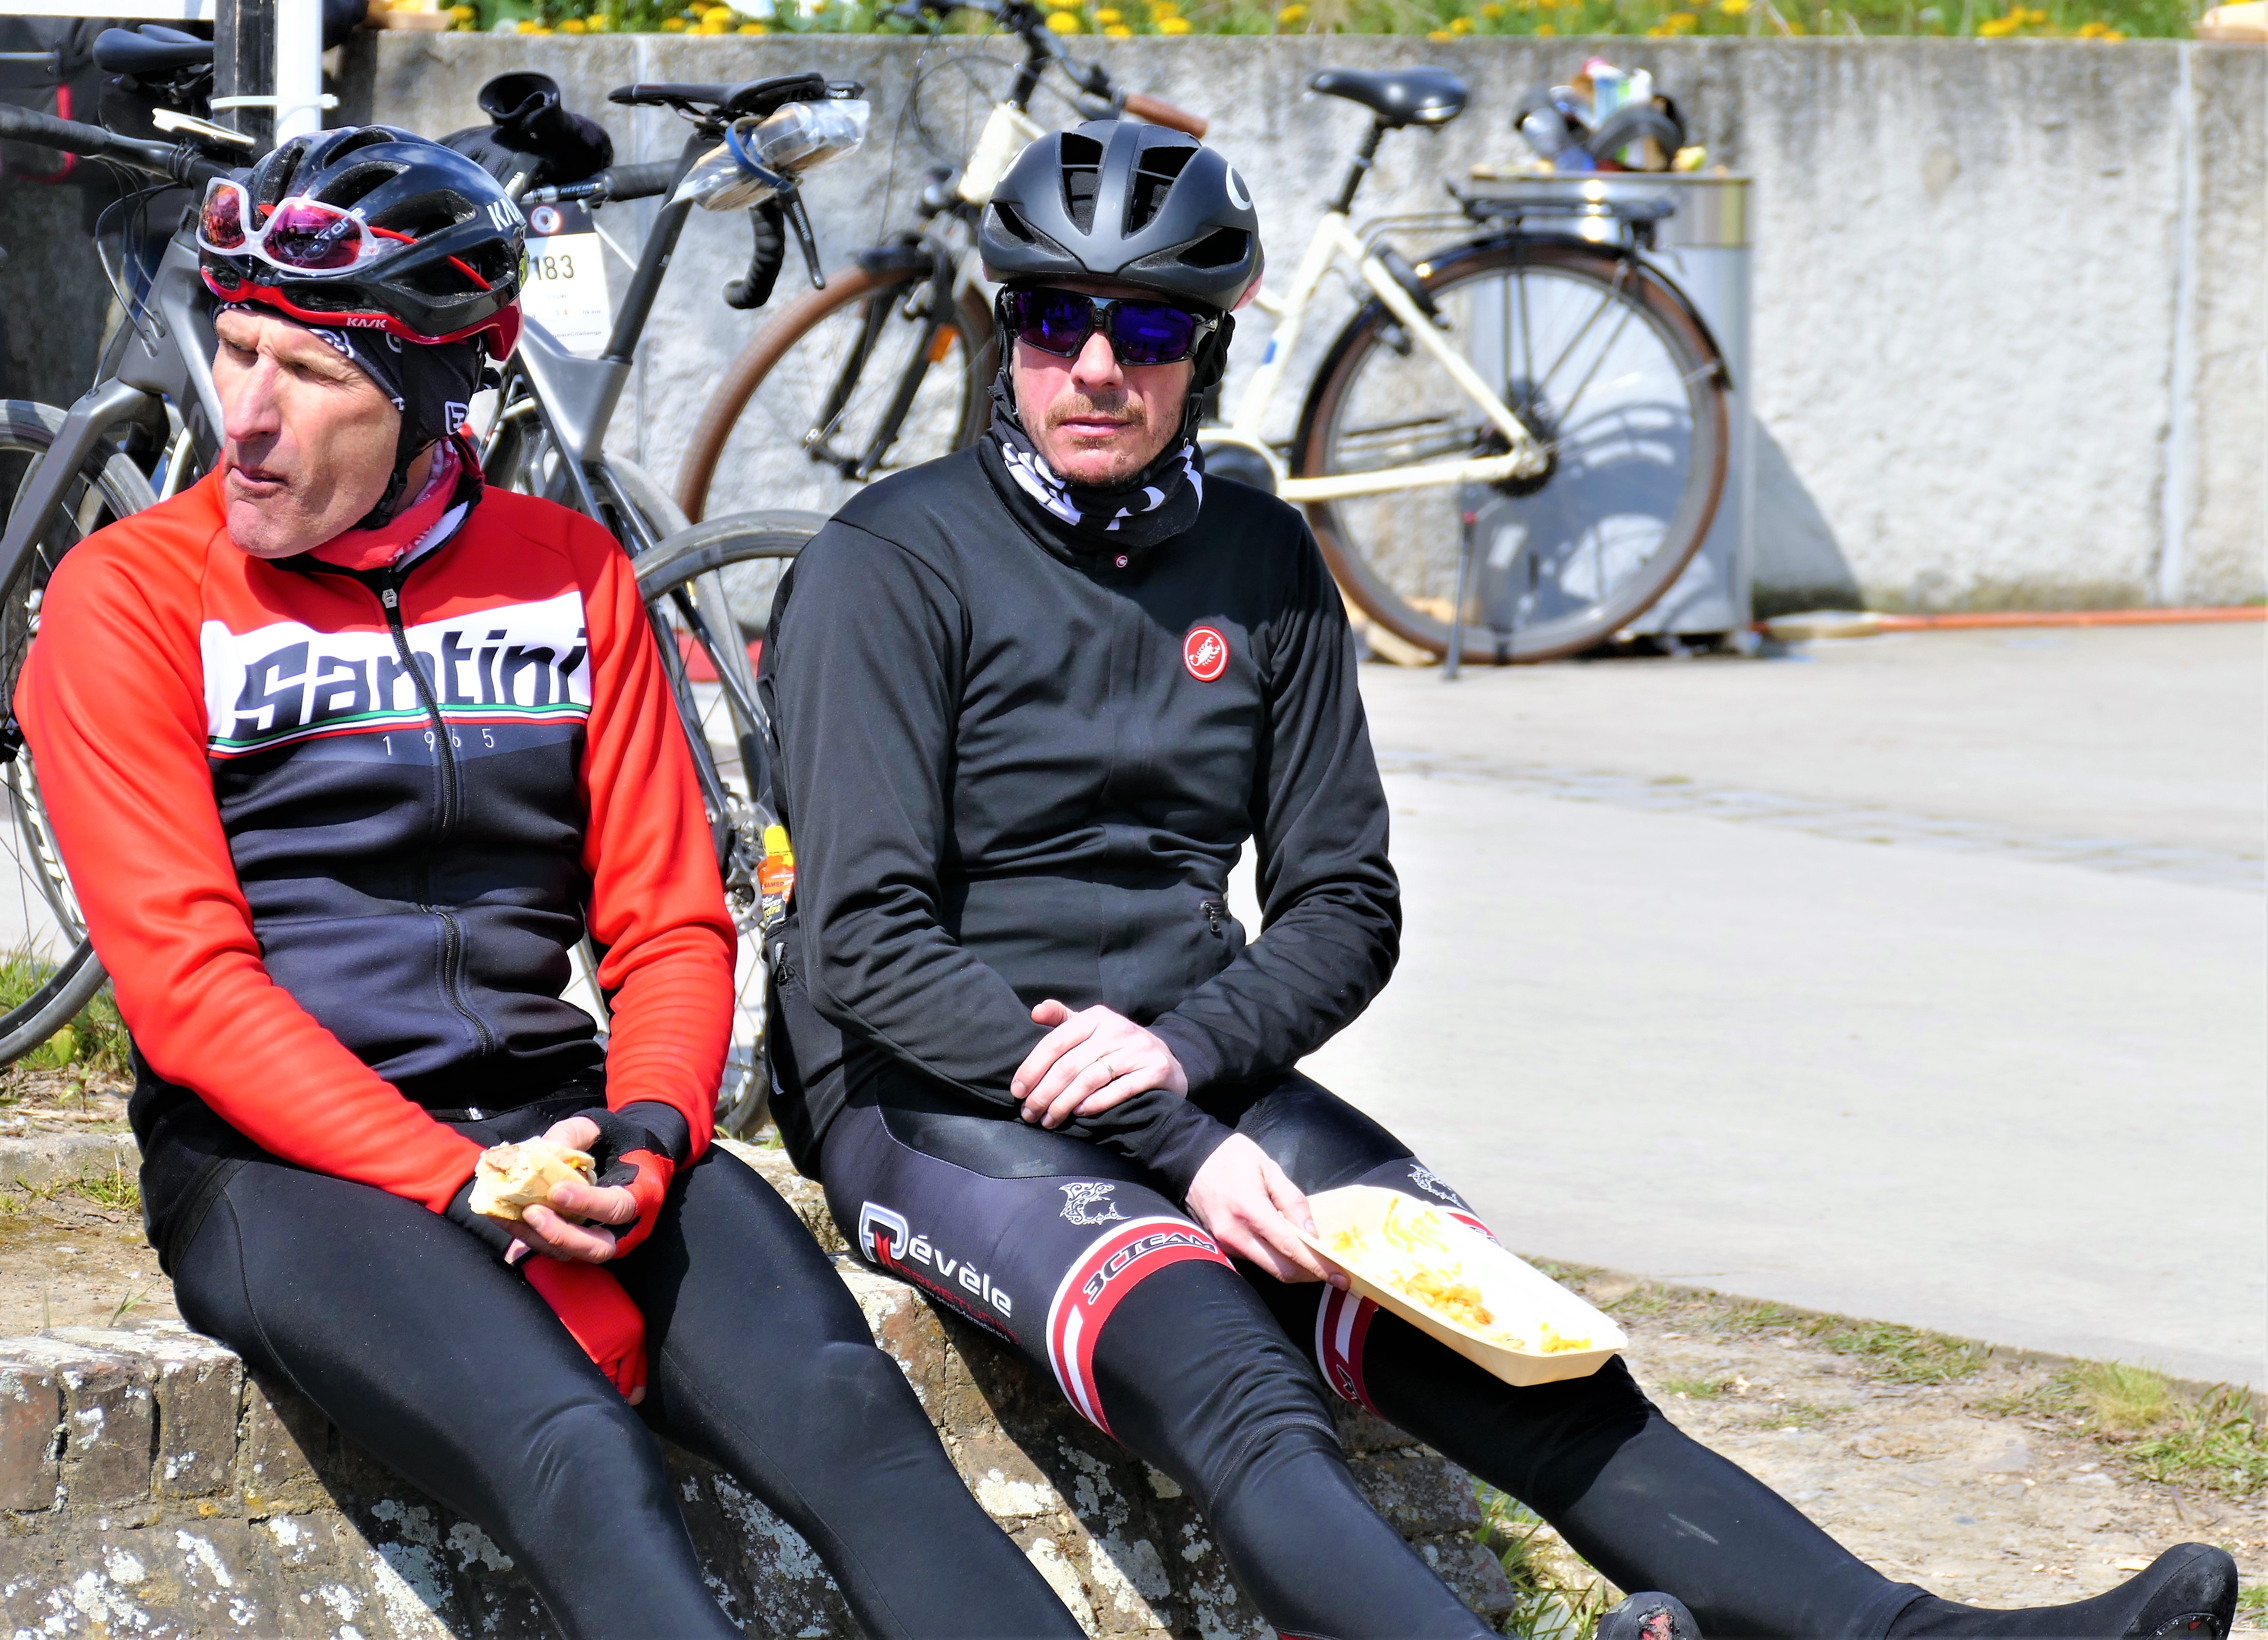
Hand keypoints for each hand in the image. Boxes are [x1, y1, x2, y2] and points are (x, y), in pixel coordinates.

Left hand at [503, 1115, 641, 1264]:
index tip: (556, 1191)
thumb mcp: (599, 1127)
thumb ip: (573, 1136)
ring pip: (572, 1255)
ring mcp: (603, 1240)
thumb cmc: (616, 1139)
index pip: (618, 1207)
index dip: (587, 1203)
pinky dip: (529, 1238)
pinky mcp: (580, 1245)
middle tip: (531, 1212)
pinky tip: (506, 1219)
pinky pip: (555, 1251)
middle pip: (597, 1247)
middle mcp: (626, 1228)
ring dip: (538, 1239)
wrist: (628, 1155)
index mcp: (642, 1194)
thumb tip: (540, 1151)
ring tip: (510, 1216)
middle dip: (561, 1234)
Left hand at [1012, 1001, 1187, 1127]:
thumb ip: (1063, 1019)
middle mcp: (1118, 1029)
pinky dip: (1096, 1103)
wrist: (1168, 1060)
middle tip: (1029, 1114)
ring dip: (1064, 1104)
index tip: (1017, 1091)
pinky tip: (1079, 1113)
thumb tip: (1035, 1012)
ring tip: (1049, 1120)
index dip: (1032, 1068)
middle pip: (1069, 1065)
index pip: (1055, 1042)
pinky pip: (1119, 1090)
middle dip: (1044, 1093)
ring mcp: (1138, 1050)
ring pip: (1090, 1079)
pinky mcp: (1155, 1070)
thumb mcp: (1092, 1027)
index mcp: (1097, 1017)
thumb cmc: (1118, 1047)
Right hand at [1184, 1134, 1346, 1287]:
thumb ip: (1293, 1202)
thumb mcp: (1269, 1168)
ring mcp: (1225, 1243)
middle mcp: (1235, 1234)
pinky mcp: (1221, 1246)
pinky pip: (1255, 1261)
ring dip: (1294, 1269)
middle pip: (1281, 1270)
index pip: (1290, 1248)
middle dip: (1310, 1275)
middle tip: (1332, 1272)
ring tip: (1314, 1259)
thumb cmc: (1232, 1158)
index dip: (1318, 1265)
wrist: (1189, 1157)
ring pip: (1268, 1269)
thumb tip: (1312, 1235)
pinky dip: (1276, 1260)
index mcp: (1250, 1210)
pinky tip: (1288, 1251)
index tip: (1340, 1276)